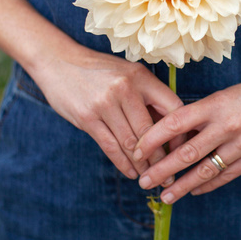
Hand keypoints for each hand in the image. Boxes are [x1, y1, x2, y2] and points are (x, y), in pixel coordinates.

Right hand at [31, 47, 184, 180]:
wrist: (58, 62)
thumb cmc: (99, 70)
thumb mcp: (128, 74)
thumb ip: (147, 97)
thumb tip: (169, 129)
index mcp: (141, 77)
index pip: (172, 107)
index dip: (179, 131)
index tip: (182, 147)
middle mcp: (125, 89)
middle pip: (151, 130)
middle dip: (161, 156)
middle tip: (168, 173)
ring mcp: (105, 104)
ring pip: (131, 142)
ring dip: (142, 165)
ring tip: (150, 177)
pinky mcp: (87, 118)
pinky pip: (110, 146)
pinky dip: (122, 163)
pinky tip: (130, 172)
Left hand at [133, 69, 240, 203]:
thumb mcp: (225, 96)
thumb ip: (202, 114)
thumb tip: (172, 133)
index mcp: (215, 104)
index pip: (175, 122)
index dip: (153, 138)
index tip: (136, 149)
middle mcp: (226, 124)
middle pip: (186, 152)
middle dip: (162, 169)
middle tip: (143, 180)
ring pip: (205, 170)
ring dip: (182, 185)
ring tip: (165, 195)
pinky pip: (225, 175)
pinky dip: (207, 185)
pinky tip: (194, 190)